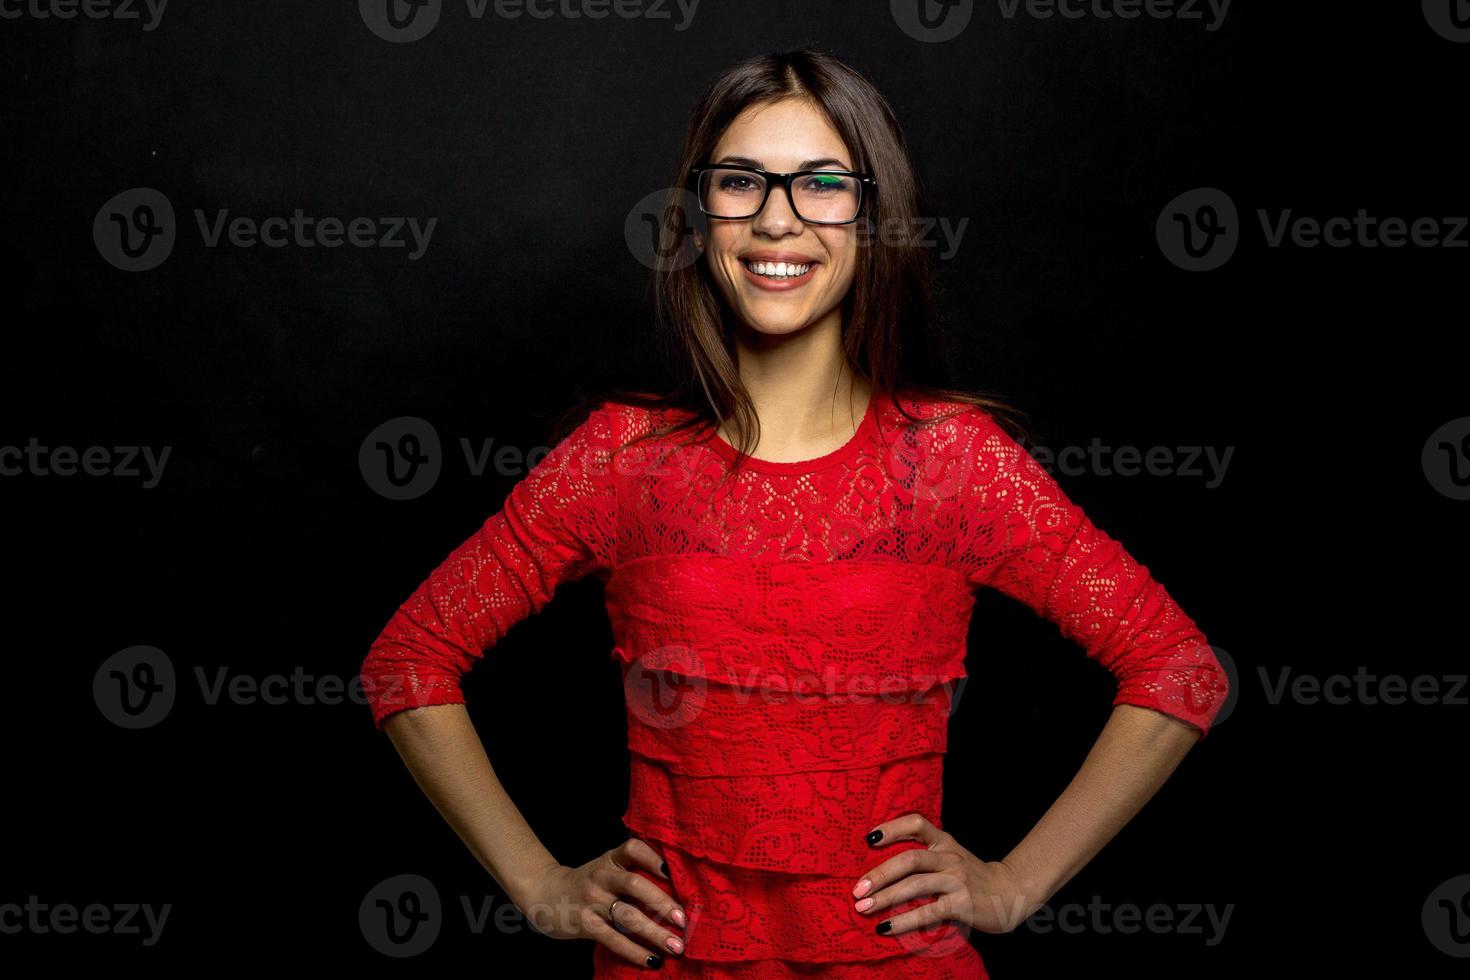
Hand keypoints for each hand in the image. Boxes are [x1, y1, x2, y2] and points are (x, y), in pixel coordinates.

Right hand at [514, 838, 687, 966]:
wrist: (546, 893)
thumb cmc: (588, 882)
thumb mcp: (606, 867)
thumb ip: (632, 872)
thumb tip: (676, 891)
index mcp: (611, 859)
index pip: (633, 849)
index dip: (653, 858)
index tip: (673, 873)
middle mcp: (602, 876)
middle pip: (635, 884)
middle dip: (662, 903)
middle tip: (682, 920)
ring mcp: (593, 900)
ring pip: (628, 916)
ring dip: (655, 933)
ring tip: (676, 947)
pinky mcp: (586, 924)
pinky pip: (614, 939)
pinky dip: (636, 951)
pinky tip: (653, 960)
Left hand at [852, 812, 1039, 935]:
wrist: (1010, 892)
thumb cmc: (971, 876)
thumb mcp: (951, 855)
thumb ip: (926, 854)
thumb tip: (882, 865)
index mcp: (944, 841)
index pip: (916, 824)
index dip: (891, 828)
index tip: (868, 839)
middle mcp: (949, 856)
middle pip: (909, 859)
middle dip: (879, 874)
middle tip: (857, 890)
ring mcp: (957, 879)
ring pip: (915, 885)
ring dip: (885, 898)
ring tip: (864, 909)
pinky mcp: (961, 903)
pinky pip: (927, 911)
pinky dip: (904, 920)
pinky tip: (887, 928)